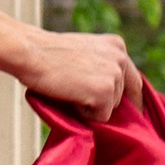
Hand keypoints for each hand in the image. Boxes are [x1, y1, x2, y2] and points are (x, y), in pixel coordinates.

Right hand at [17, 26, 141, 119]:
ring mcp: (115, 75)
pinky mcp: (105, 92)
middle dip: (105, 104)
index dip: (130, 99)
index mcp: (117, 46)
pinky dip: (83, 115)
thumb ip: (100, 66)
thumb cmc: (47, 56)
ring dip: (90, 107)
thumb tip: (109, 94)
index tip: (130, 113)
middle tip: (80, 97)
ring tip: (69, 90)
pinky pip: (100, 118)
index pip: (133, 80)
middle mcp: (121, 58)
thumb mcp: (83, 53)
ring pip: (109, 108)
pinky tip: (69, 96)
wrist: (31, 53)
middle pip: (122, 97)